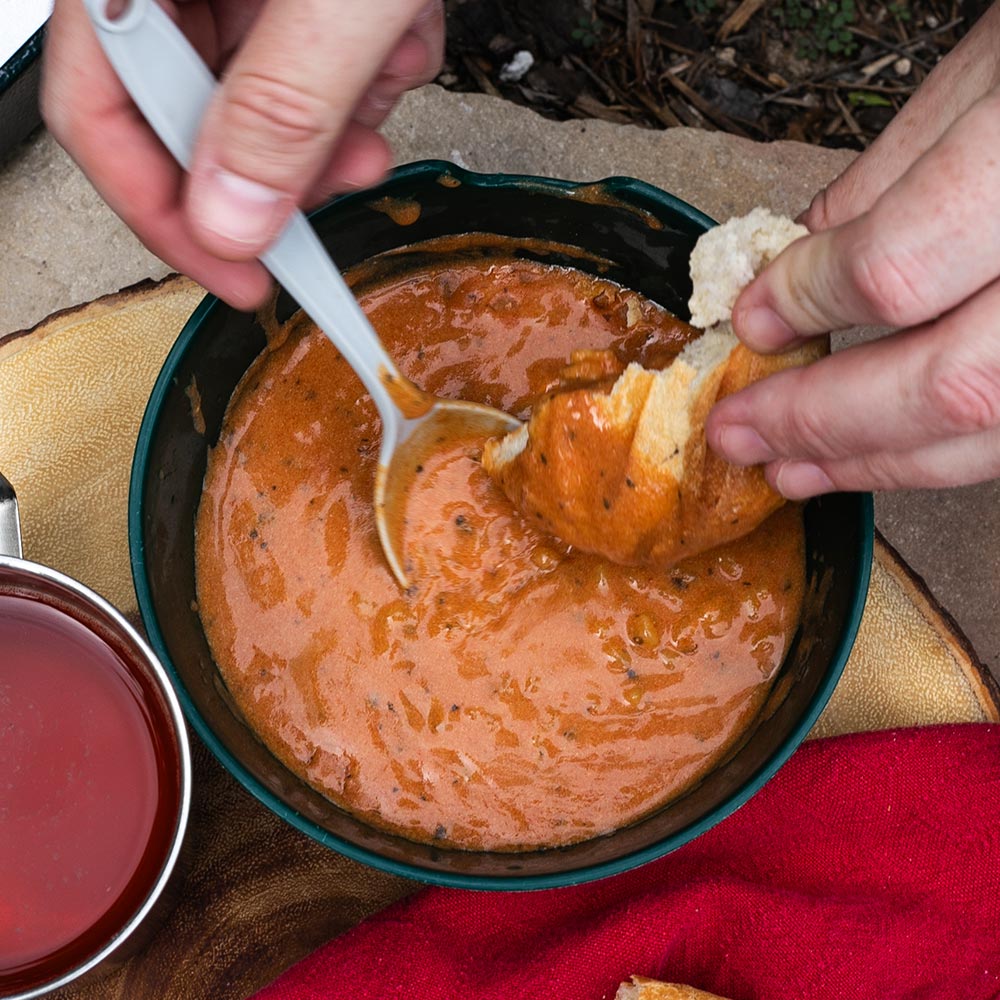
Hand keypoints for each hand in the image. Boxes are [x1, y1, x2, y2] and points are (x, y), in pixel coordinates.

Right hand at [42, 0, 443, 308]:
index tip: (239, 279)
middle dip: (287, 163)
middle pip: (188, 121)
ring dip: (340, 118)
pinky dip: (367, 70)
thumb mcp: (336, 0)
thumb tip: (234, 220)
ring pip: (266, 102)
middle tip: (341, 177)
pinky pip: (315, 65)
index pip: (98, 117)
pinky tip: (397, 37)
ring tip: (384, 75)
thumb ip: (279, 106)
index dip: (166, 217)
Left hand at [706, 3, 999, 497]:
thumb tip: (799, 258)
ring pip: (990, 429)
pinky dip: (940, 451)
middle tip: (737, 434)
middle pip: (947, 383)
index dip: (806, 303)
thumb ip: (892, 176)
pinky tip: (876, 454)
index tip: (750, 318)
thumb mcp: (991, 69)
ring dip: (874, 461)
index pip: (900, 267)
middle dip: (820, 420)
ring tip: (789, 469)